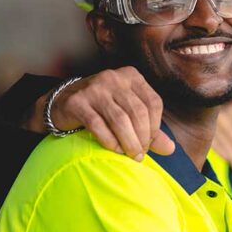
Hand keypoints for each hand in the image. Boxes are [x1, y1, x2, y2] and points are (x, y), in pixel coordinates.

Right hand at [26, 67, 174, 159]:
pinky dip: (109, 141)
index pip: (153, 103)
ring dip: (128, 142)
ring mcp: (94, 88)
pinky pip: (98, 125)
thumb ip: (150, 130)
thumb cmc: (102, 109)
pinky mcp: (77, 102)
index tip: (150, 143)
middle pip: (138, 112)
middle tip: (140, 154)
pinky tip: (114, 150)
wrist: (62, 103)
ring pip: (120, 119)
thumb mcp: (128, 113)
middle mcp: (114, 78)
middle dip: (143, 138)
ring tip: (131, 155)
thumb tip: (170, 149)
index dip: (155, 127)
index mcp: (131, 76)